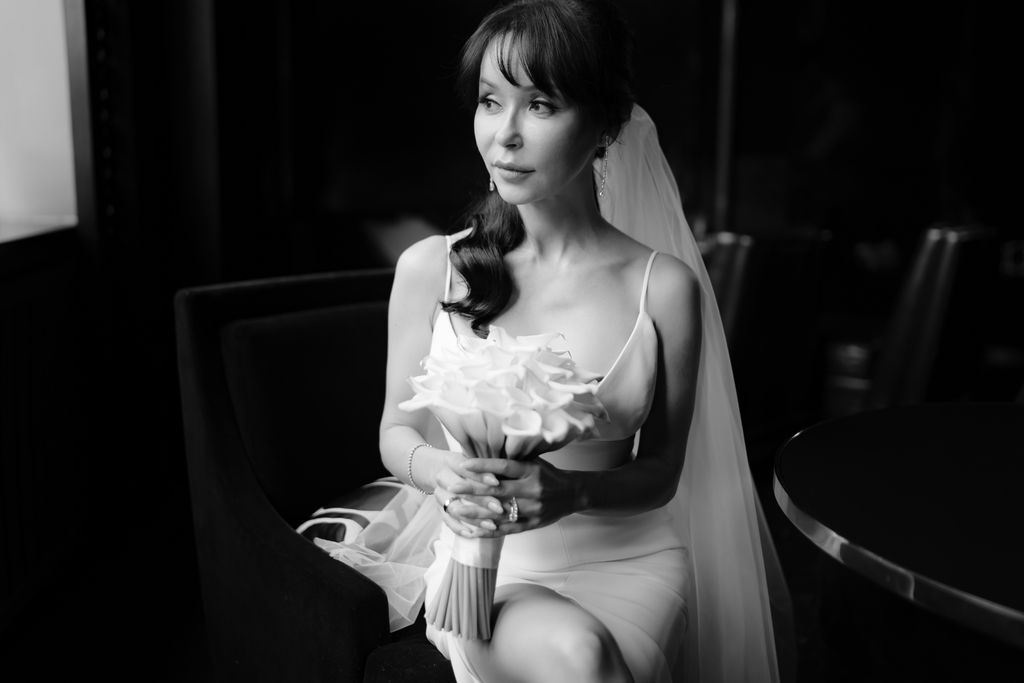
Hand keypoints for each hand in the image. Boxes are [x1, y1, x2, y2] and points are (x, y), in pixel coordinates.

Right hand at [432, 451, 506, 537]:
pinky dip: (460, 529)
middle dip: (481, 500)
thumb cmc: (466, 464)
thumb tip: (503, 478)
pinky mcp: (438, 508)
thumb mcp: (474, 460)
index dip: (481, 476)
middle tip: (500, 508)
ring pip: (455, 508)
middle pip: (461, 491)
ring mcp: (439, 494)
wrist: (438, 468)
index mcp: (451, 462)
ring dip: (474, 518)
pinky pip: (447, 521)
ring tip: (493, 525)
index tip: (497, 482)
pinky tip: (474, 534)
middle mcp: (442, 478)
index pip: (466, 470)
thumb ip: (486, 466)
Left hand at [452, 458, 579, 535]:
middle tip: (453, 488)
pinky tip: (472, 531)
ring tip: (456, 511)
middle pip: (499, 490)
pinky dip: (489, 531)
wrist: (573, 493)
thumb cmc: (548, 474)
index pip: (505, 466)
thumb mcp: (534, 462)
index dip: (484, 465)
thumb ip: (513, 461)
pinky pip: (508, 529)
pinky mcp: (533, 523)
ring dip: (476, 513)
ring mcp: (533, 509)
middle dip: (473, 489)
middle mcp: (532, 489)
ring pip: (500, 512)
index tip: (464, 465)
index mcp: (532, 471)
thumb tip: (486, 451)